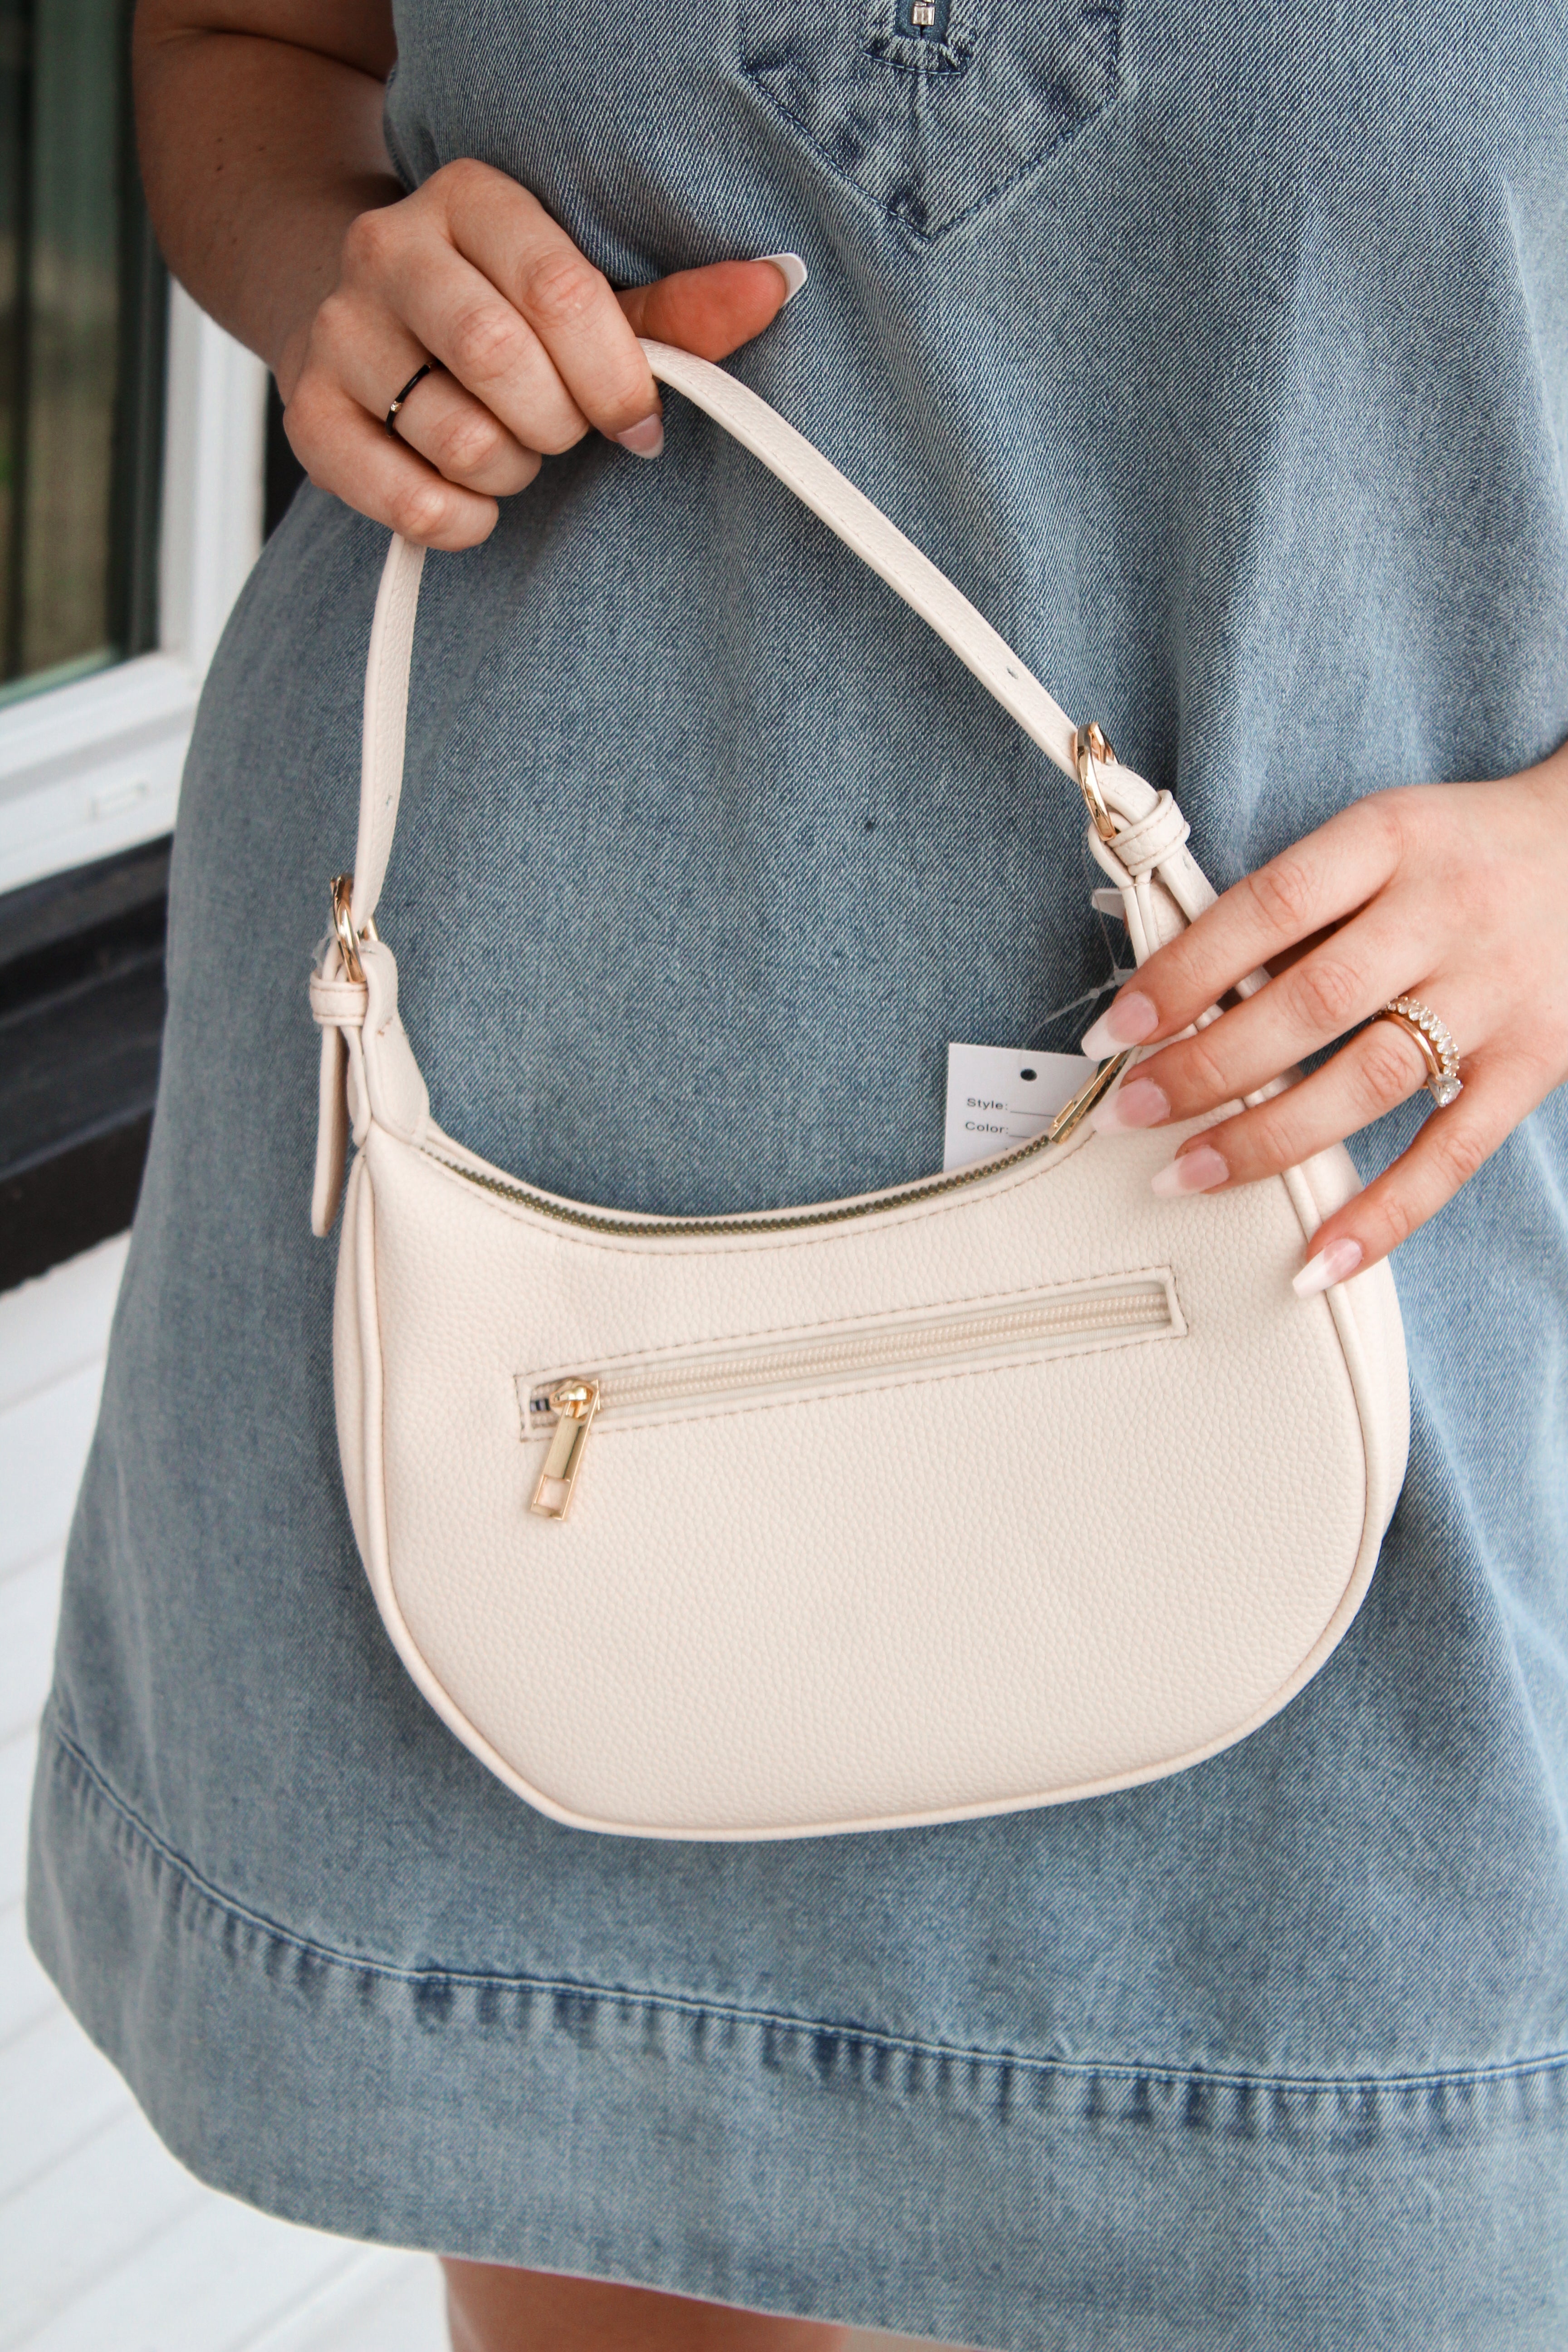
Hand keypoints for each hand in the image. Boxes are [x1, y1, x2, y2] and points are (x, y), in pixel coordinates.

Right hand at [277, 158, 799, 550]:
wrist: (375, 324)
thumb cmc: (501, 315)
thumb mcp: (586, 298)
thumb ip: (677, 310)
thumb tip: (774, 286)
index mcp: (470, 201)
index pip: (560, 293)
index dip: (615, 376)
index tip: (635, 418)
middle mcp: (389, 249)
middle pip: (500, 360)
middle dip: (557, 422)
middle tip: (560, 428)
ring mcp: (339, 330)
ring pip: (455, 436)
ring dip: (509, 470)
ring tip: (509, 448)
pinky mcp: (309, 414)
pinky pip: (405, 497)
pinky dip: (458, 520)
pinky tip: (470, 498)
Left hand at [1078, 743, 1567, 1291]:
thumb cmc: (1458, 851)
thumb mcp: (1378, 840)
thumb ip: (1291, 912)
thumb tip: (1175, 997)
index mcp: (1390, 840)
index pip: (1268, 908)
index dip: (1183, 974)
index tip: (1115, 1033)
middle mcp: (1445, 914)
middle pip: (1310, 1003)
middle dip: (1205, 1068)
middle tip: (1129, 1113)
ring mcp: (1495, 994)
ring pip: (1370, 1081)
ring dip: (1267, 1139)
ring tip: (1184, 1175)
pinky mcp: (1534, 1065)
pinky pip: (1452, 1153)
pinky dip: (1384, 1215)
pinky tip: (1317, 1261)